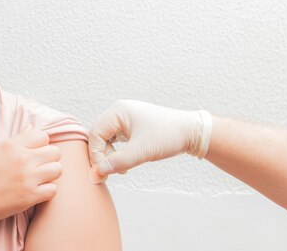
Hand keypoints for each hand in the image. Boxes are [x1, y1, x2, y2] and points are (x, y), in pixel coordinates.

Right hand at [0, 129, 61, 225]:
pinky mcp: (30, 197)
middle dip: (49, 158)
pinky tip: (36, 190)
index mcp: (11, 145)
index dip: (40, 144)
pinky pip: (53, 189)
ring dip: (50, 174)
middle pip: (54, 152)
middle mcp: (22, 159)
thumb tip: (32, 128)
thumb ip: (14, 140)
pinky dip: (47, 190)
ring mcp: (27, 179)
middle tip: (39, 165)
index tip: (34, 151)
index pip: (42, 136)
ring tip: (39, 178)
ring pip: (57, 170)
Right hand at [88, 100, 211, 182]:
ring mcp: (124, 118)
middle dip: (102, 155)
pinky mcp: (130, 126)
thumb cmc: (169, 136)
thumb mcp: (142, 151)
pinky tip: (126, 161)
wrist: (191, 132)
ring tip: (122, 168)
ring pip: (105, 139)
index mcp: (118, 111)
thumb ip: (118, 162)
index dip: (96, 154)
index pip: (95, 134)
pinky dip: (116, 152)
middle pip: (98, 136)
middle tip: (110, 172)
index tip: (103, 172)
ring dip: (109, 155)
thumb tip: (96, 173)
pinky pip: (114, 139)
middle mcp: (118, 112)